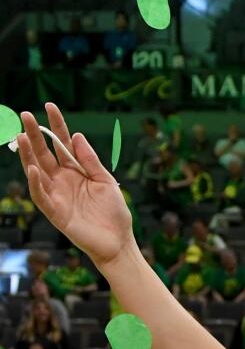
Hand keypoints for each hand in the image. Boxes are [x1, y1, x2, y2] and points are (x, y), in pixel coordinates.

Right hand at [16, 104, 132, 266]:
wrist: (119, 242)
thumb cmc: (114, 213)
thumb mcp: (106, 181)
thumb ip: (91, 161)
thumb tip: (77, 136)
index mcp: (75, 171)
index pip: (62, 144)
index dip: (56, 126)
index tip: (50, 106)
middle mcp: (62, 181)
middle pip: (44, 154)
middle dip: (35, 135)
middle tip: (26, 115)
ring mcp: (57, 195)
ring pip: (37, 172)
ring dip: (28, 155)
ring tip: (21, 136)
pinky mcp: (56, 213)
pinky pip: (42, 196)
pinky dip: (36, 183)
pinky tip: (33, 169)